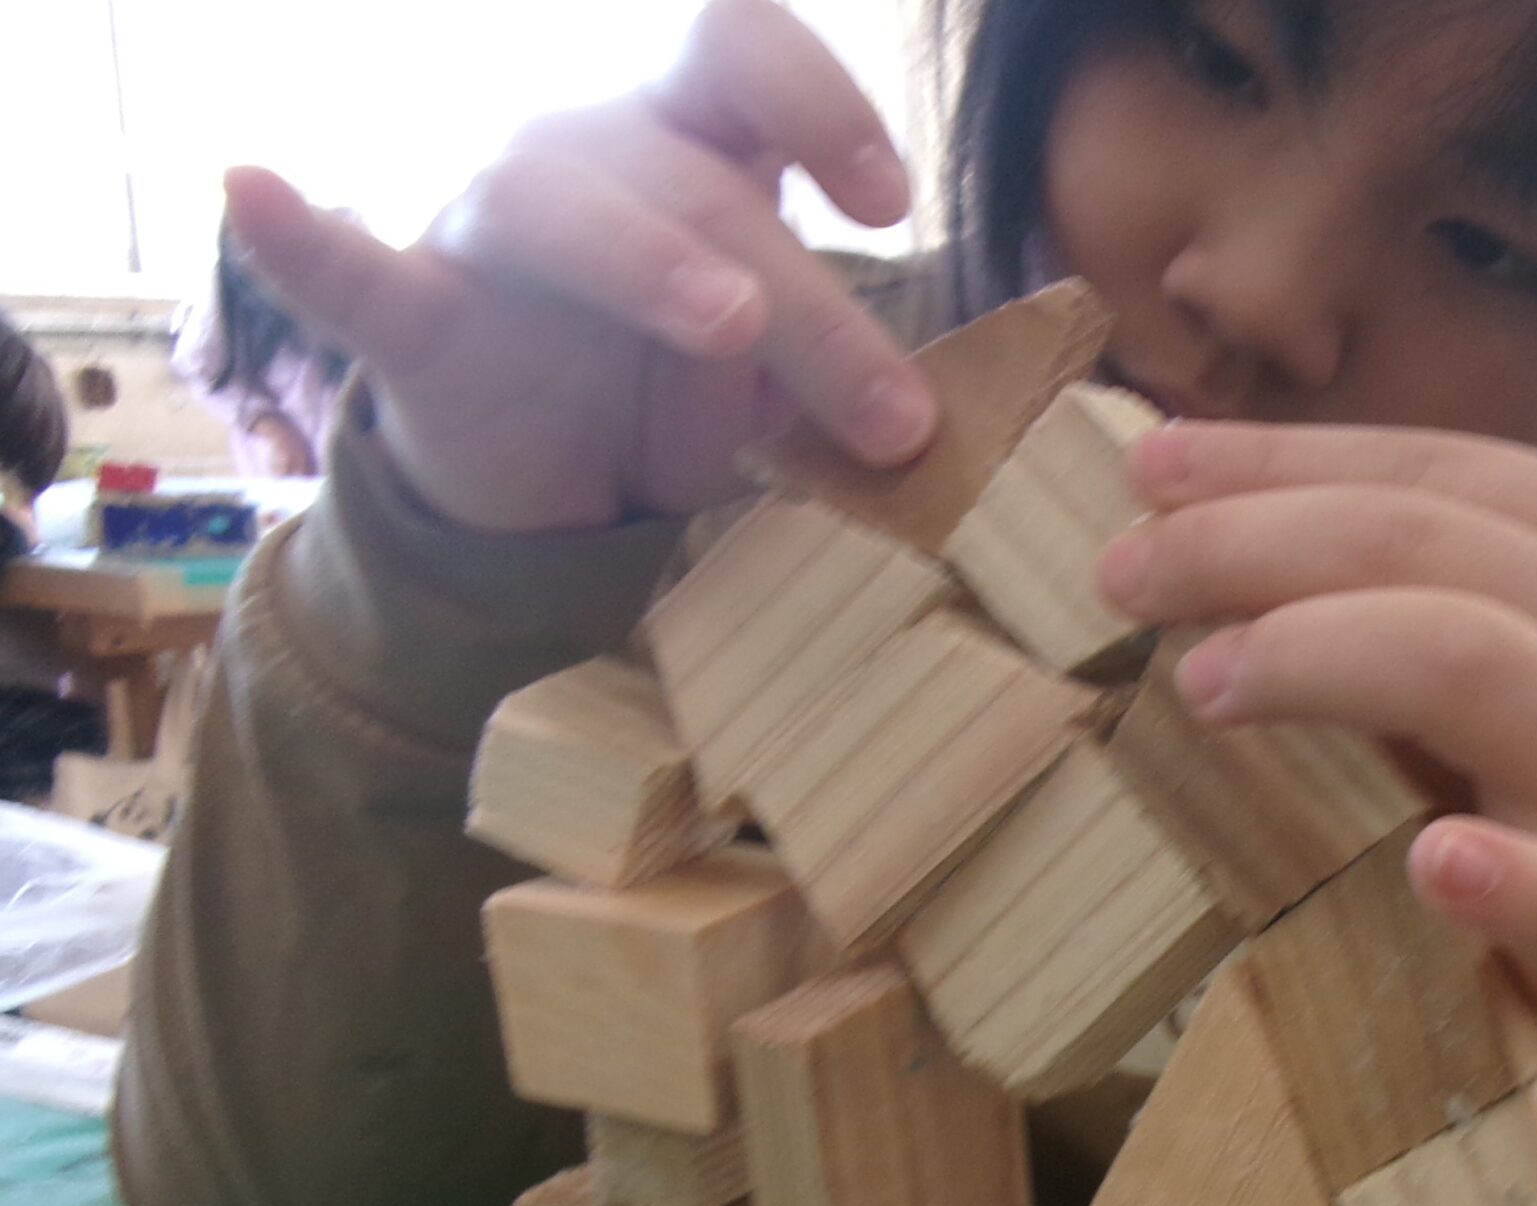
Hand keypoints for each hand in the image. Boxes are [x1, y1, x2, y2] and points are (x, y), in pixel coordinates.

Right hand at [218, 0, 934, 534]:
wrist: (559, 482)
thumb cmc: (682, 387)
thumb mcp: (784, 378)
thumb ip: (850, 372)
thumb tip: (948, 426)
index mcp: (694, 144)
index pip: (748, 58)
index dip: (819, 103)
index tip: (886, 202)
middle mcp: (592, 154)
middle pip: (700, 187)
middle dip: (810, 307)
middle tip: (894, 419)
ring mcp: (491, 227)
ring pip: (560, 211)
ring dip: (649, 261)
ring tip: (726, 322)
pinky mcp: (418, 320)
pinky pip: (345, 267)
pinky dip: (302, 237)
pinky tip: (253, 188)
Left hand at [1100, 423, 1536, 1121]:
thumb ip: (1425, 577)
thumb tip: (1206, 512)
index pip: (1434, 473)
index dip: (1283, 462)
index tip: (1148, 469)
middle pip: (1433, 549)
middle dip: (1258, 544)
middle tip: (1127, 574)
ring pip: (1481, 666)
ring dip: (1326, 654)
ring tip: (1204, 679)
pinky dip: (1514, 881)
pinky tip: (1440, 864)